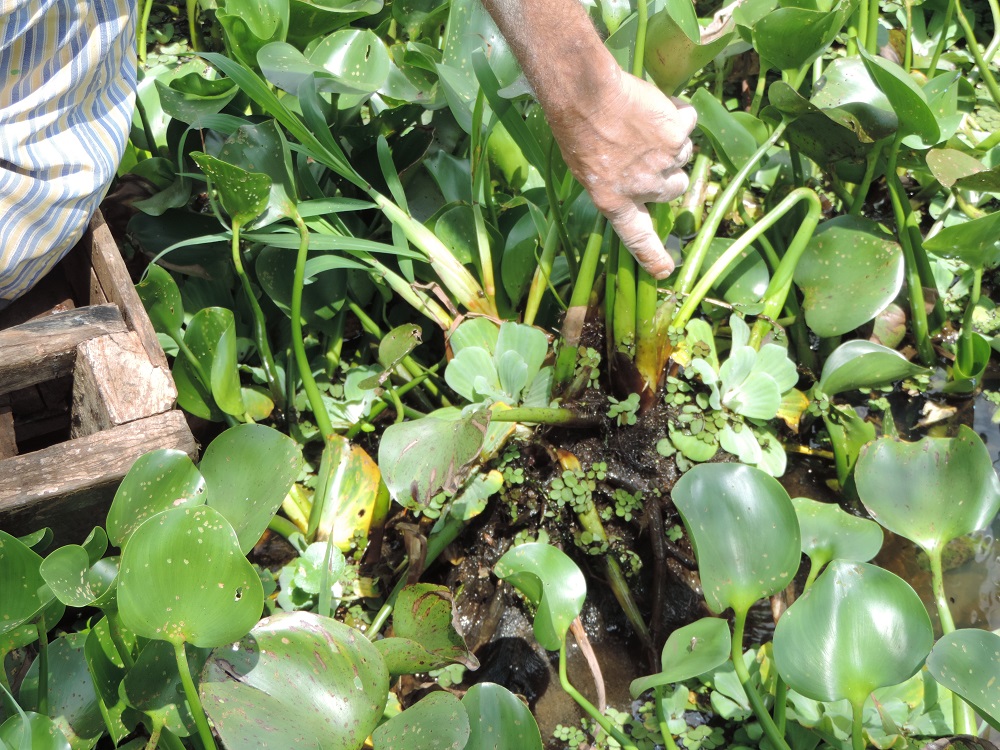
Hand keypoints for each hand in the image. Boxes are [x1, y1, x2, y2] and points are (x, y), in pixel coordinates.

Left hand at [551, 69, 696, 278]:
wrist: (586, 96)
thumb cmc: (576, 129)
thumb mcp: (586, 169)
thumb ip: (614, 183)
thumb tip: (633, 183)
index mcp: (614, 202)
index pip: (637, 238)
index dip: (652, 255)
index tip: (663, 269)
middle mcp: (644, 187)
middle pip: (673, 188)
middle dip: (667, 172)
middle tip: (649, 150)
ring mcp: (664, 161)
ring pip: (682, 153)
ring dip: (671, 139)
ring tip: (643, 121)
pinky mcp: (677, 132)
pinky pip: (687, 121)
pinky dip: (676, 111)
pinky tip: (655, 104)